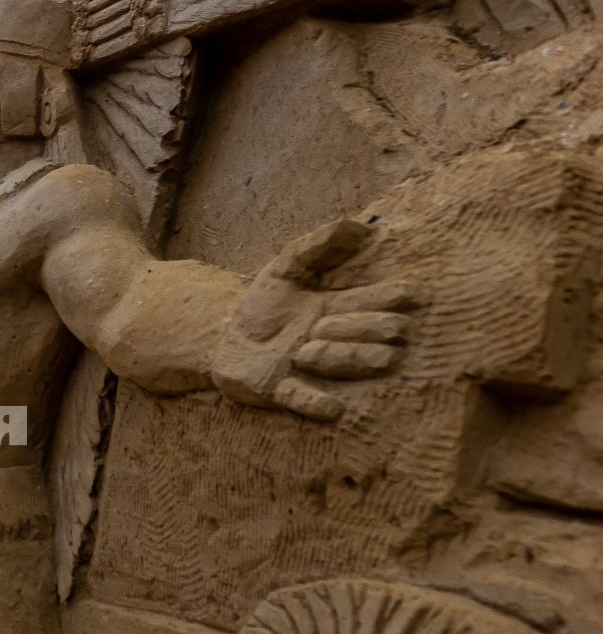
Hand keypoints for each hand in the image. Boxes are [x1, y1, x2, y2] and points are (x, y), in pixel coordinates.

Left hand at [210, 219, 418, 420]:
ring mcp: (306, 368)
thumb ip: (314, 247)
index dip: (388, 299)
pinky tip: (333, 408)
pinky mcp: (277, 389)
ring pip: (339, 365)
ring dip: (343, 357)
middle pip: (362, 336)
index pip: (368, 304)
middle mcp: (328, 341)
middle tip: (367, 326)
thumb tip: (356, 225)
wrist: (221, 336)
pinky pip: (301, 399)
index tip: (412, 293)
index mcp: (334, 311)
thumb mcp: (283, 268)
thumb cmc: (262, 303)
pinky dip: (315, 402)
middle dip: (366, 328)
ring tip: (335, 354)